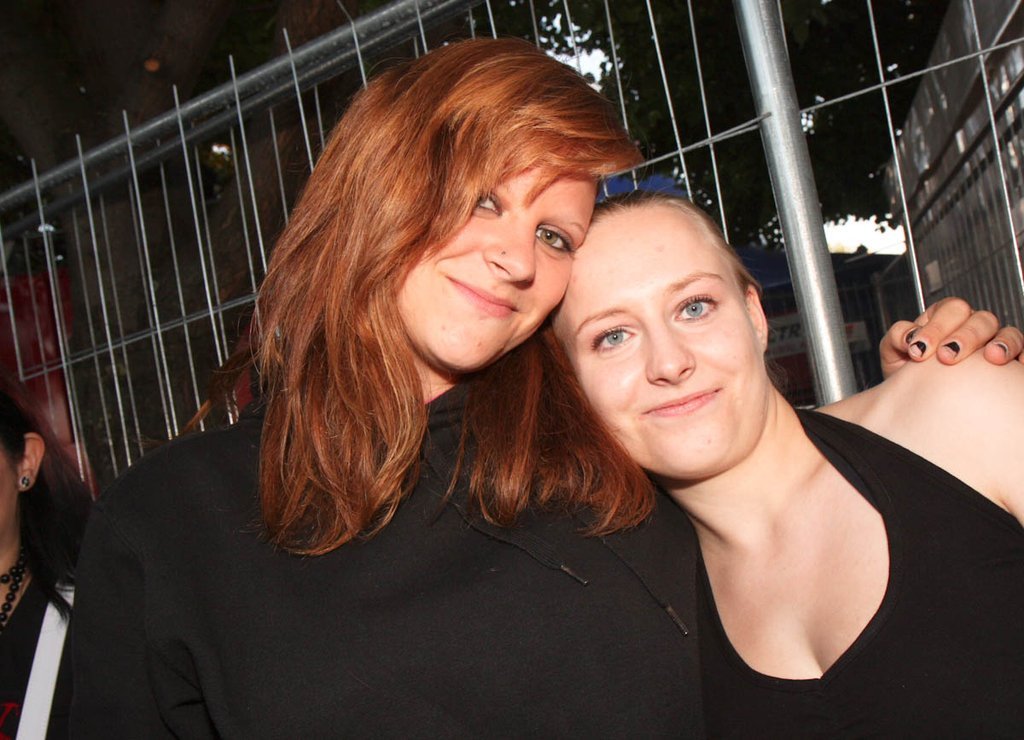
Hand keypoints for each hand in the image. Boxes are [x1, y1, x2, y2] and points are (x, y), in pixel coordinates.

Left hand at [879, 297, 1023, 377]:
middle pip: (980, 319)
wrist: (919, 397)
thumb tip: (908, 335)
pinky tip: (1018, 366)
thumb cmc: (908, 371)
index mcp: (945, 317)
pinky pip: (1023, 352)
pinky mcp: (1009, 360)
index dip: (935, 327)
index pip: (949, 310)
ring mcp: (993, 342)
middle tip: (947, 357)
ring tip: (992, 358)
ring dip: (1001, 343)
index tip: (918, 350)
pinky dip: (1023, 355)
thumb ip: (895, 339)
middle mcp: (972, 325)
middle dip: (965, 336)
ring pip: (1006, 332)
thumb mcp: (894, 354)